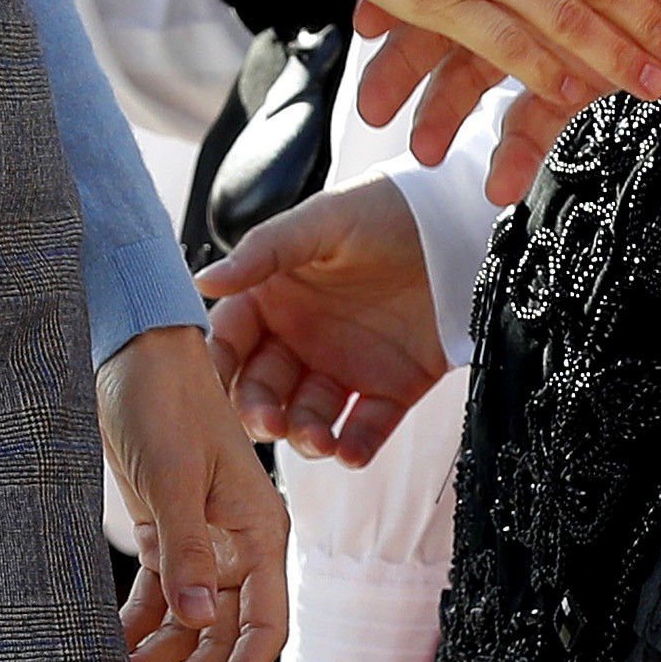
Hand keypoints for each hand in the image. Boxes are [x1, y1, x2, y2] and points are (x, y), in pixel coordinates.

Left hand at [102, 328, 287, 661]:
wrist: (131, 350)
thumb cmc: (162, 399)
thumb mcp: (173, 474)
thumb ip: (187, 548)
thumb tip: (198, 621)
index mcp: (259, 530)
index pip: (264, 625)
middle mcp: (237, 544)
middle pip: (220, 635)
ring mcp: (201, 540)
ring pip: (187, 623)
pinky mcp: (164, 532)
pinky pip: (157, 597)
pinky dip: (135, 628)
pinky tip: (108, 653)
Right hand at [196, 181, 447, 461]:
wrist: (457, 221)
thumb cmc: (382, 210)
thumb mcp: (318, 222)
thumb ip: (262, 253)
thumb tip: (203, 281)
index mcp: (274, 299)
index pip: (231, 340)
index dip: (218, 364)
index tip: (210, 386)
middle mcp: (302, 339)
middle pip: (264, 389)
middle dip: (260, 411)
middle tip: (268, 422)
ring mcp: (345, 367)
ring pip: (310, 417)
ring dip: (306, 436)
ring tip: (317, 439)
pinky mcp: (392, 389)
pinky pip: (367, 428)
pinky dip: (356, 447)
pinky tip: (350, 452)